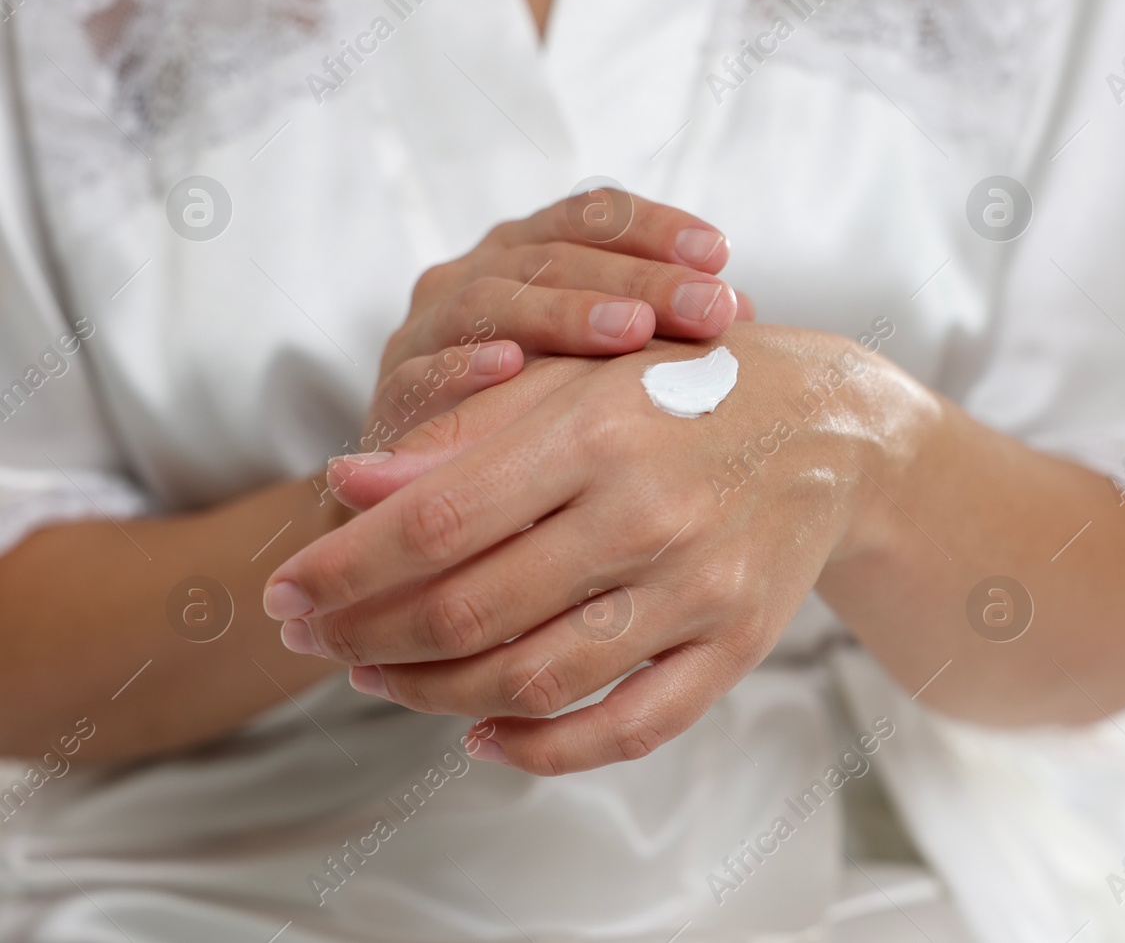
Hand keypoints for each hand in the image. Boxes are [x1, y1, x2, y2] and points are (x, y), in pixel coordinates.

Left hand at [264, 326, 932, 773]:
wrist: (833, 428)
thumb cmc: (685, 390)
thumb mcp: (580, 380)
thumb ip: (465, 430)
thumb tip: (348, 484)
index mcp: (599, 432)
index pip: (436, 521)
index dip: (343, 569)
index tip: (286, 593)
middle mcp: (651, 514)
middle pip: (471, 611)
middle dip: (368, 637)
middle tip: (317, 640)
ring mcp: (701, 590)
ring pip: (536, 680)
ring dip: (433, 695)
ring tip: (381, 677)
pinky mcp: (737, 645)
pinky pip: (628, 729)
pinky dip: (542, 749)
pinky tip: (483, 734)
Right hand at [342, 189, 753, 458]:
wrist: (437, 517)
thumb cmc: (543, 433)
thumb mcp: (605, 375)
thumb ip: (659, 334)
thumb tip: (750, 321)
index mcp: (529, 257)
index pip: (590, 217)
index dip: (654, 227)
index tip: (720, 256)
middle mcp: (473, 278)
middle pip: (555, 256)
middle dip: (636, 277)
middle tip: (709, 307)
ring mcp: (424, 333)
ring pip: (490, 299)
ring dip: (563, 312)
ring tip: (628, 332)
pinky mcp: (391, 396)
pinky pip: (423, 372)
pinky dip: (464, 366)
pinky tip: (512, 370)